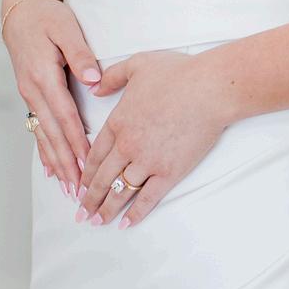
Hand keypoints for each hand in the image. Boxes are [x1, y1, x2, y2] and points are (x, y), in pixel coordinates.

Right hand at [3, 0, 100, 194]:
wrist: (19, 11)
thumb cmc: (45, 17)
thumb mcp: (65, 27)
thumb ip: (80, 54)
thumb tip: (93, 79)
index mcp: (44, 76)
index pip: (65, 117)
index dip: (77, 143)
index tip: (89, 164)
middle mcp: (33, 91)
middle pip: (52, 134)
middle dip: (67, 164)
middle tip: (79, 190)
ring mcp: (29, 95)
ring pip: (44, 136)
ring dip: (57, 163)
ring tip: (68, 188)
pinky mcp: (30, 95)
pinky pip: (38, 128)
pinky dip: (45, 151)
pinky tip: (51, 169)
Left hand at [79, 50, 228, 227]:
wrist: (209, 89)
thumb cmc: (178, 74)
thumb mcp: (138, 65)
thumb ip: (113, 77)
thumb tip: (96, 87)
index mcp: (118, 122)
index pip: (94, 154)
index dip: (85, 173)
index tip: (79, 185)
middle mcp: (127, 146)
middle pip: (102, 178)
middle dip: (90, 198)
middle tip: (82, 212)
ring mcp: (147, 161)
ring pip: (120, 192)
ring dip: (107, 209)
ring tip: (98, 222)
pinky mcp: (169, 172)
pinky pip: (148, 198)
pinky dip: (136, 213)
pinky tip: (127, 223)